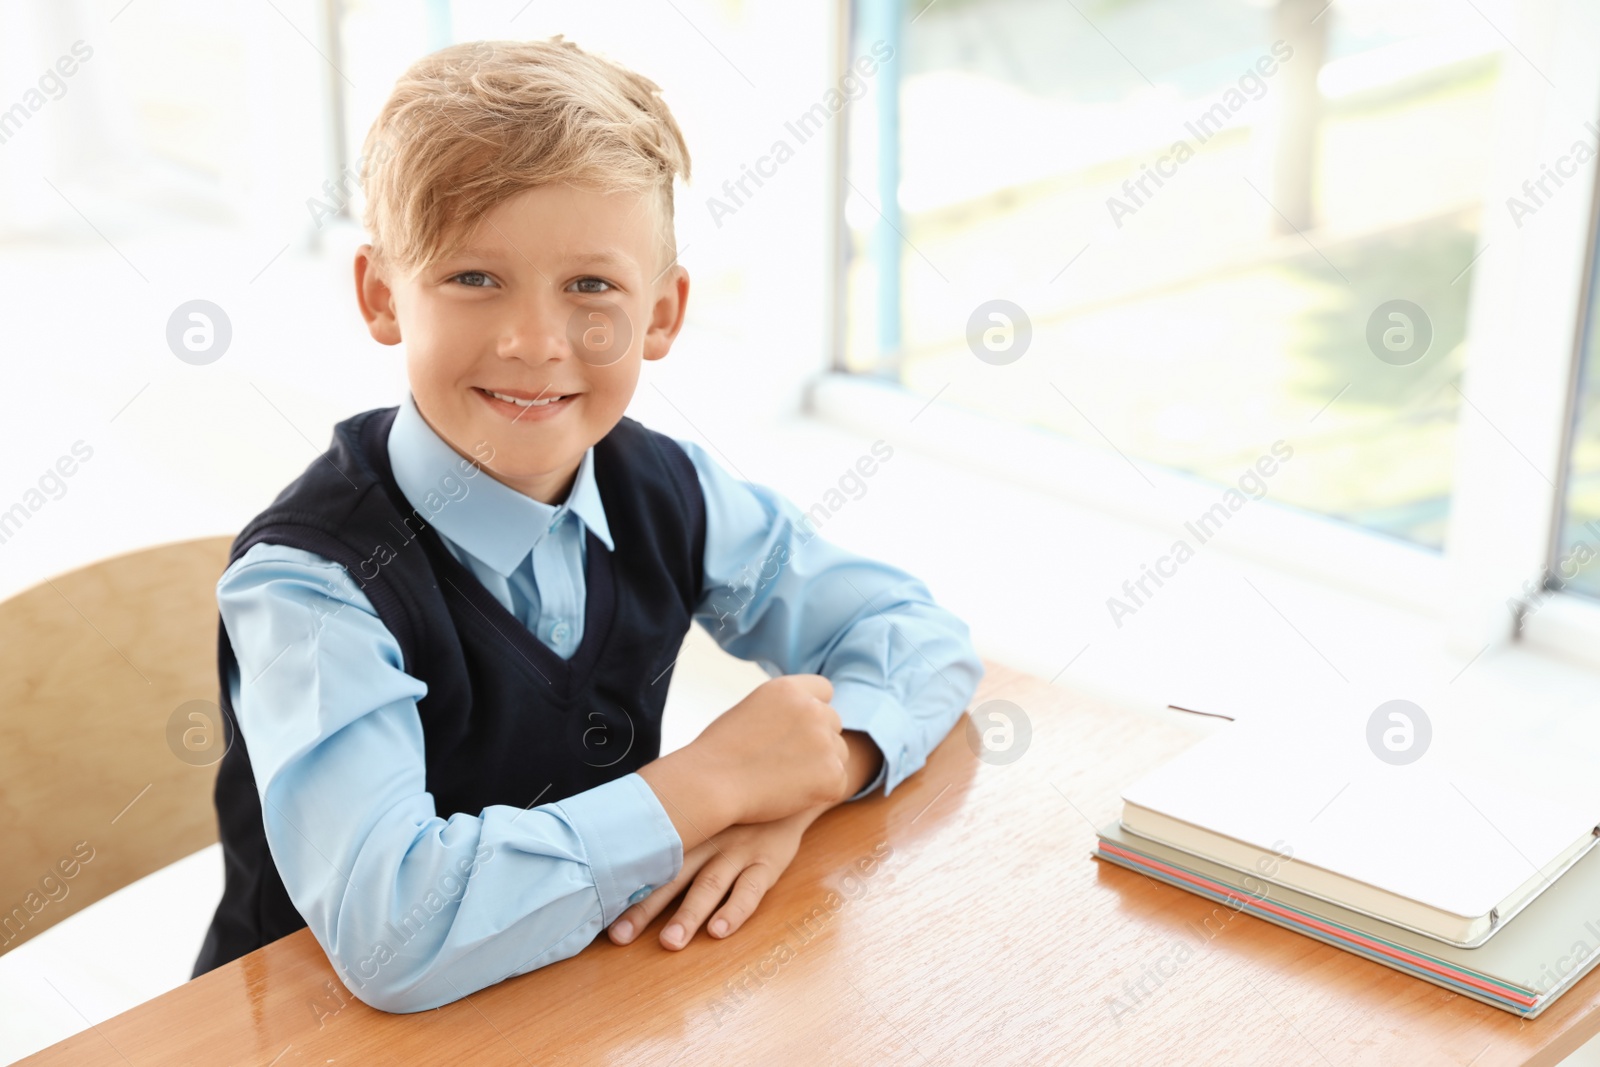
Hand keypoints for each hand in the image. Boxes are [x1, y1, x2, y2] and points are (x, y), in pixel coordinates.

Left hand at [607, 805, 821, 948]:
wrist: (789, 784)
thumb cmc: (738, 805)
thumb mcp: (706, 805)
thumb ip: (676, 824)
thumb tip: (624, 840)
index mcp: (689, 830)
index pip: (650, 860)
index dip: (625, 885)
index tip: (598, 908)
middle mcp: (708, 841)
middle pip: (671, 877)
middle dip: (644, 908)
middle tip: (619, 936)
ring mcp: (738, 851)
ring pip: (709, 885)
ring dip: (688, 914)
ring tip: (670, 942)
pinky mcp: (767, 861)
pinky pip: (750, 889)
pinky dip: (735, 911)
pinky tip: (719, 931)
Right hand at [638, 675, 849, 847]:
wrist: (710, 784)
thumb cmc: (720, 751)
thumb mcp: (752, 710)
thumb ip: (784, 708)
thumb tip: (806, 716)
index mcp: (790, 689)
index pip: (824, 690)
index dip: (814, 709)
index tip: (800, 729)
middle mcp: (812, 709)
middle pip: (833, 723)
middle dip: (818, 740)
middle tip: (786, 761)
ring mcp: (825, 742)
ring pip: (838, 753)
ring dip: (821, 766)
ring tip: (783, 779)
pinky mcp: (831, 774)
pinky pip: (837, 783)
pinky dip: (820, 792)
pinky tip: (790, 795)